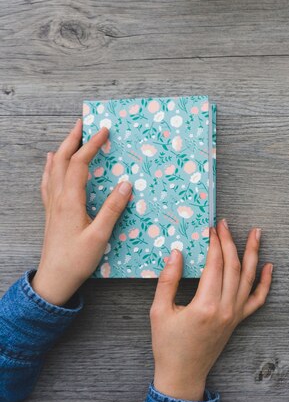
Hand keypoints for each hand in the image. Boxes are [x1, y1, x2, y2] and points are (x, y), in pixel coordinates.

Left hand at [33, 119, 131, 305]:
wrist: (54, 278)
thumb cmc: (78, 259)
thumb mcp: (100, 236)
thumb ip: (112, 209)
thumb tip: (126, 184)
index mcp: (70, 201)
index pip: (79, 164)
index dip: (91, 145)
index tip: (104, 131)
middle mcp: (58, 198)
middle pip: (62, 160)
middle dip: (73, 139)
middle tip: (84, 123)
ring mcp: (52, 205)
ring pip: (54, 169)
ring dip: (63, 149)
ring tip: (71, 136)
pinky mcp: (51, 212)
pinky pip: (48, 181)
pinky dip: (51, 166)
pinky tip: (51, 163)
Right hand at [150, 219, 272, 400]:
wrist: (183, 373)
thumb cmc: (167, 344)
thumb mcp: (159, 311)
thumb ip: (168, 281)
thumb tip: (177, 253)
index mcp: (205, 305)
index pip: (215, 264)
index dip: (214, 243)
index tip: (211, 228)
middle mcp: (225, 308)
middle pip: (234, 266)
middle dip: (230, 241)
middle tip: (225, 224)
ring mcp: (235, 314)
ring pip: (249, 278)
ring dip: (253, 253)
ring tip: (256, 233)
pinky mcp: (239, 320)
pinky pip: (257, 299)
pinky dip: (265, 282)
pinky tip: (269, 266)